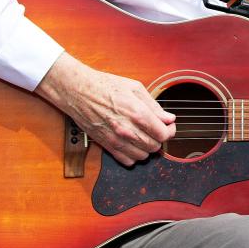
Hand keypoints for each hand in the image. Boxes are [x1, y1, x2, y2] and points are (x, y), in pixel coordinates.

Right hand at [35, 52, 175, 165]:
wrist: (78, 91)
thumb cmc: (105, 86)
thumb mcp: (135, 88)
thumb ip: (154, 106)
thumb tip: (168, 118)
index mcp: (137, 113)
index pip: (163, 134)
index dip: (170, 130)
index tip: (168, 125)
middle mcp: (127, 130)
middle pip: (154, 146)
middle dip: (160, 138)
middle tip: (157, 128)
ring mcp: (116, 140)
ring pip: (142, 156)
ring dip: (147, 147)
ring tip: (144, 135)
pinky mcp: (106, 145)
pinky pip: (126, 160)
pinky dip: (133, 155)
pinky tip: (133, 143)